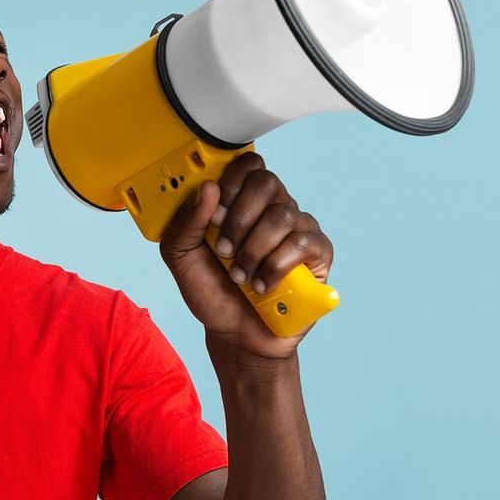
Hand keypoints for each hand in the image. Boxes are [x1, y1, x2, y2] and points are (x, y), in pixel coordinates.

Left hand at [159, 153, 332, 358]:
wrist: (235, 335)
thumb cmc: (212, 291)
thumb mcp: (181, 257)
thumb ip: (185, 223)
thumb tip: (208, 188)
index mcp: (241, 202)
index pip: (247, 165)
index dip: (230, 182)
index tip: (214, 213)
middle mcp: (272, 209)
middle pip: (267, 182)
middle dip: (239, 218)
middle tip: (224, 250)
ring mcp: (298, 229)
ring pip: (282, 215)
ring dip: (253, 250)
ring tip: (240, 276)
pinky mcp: (318, 254)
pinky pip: (304, 243)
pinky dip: (275, 267)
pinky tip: (262, 286)